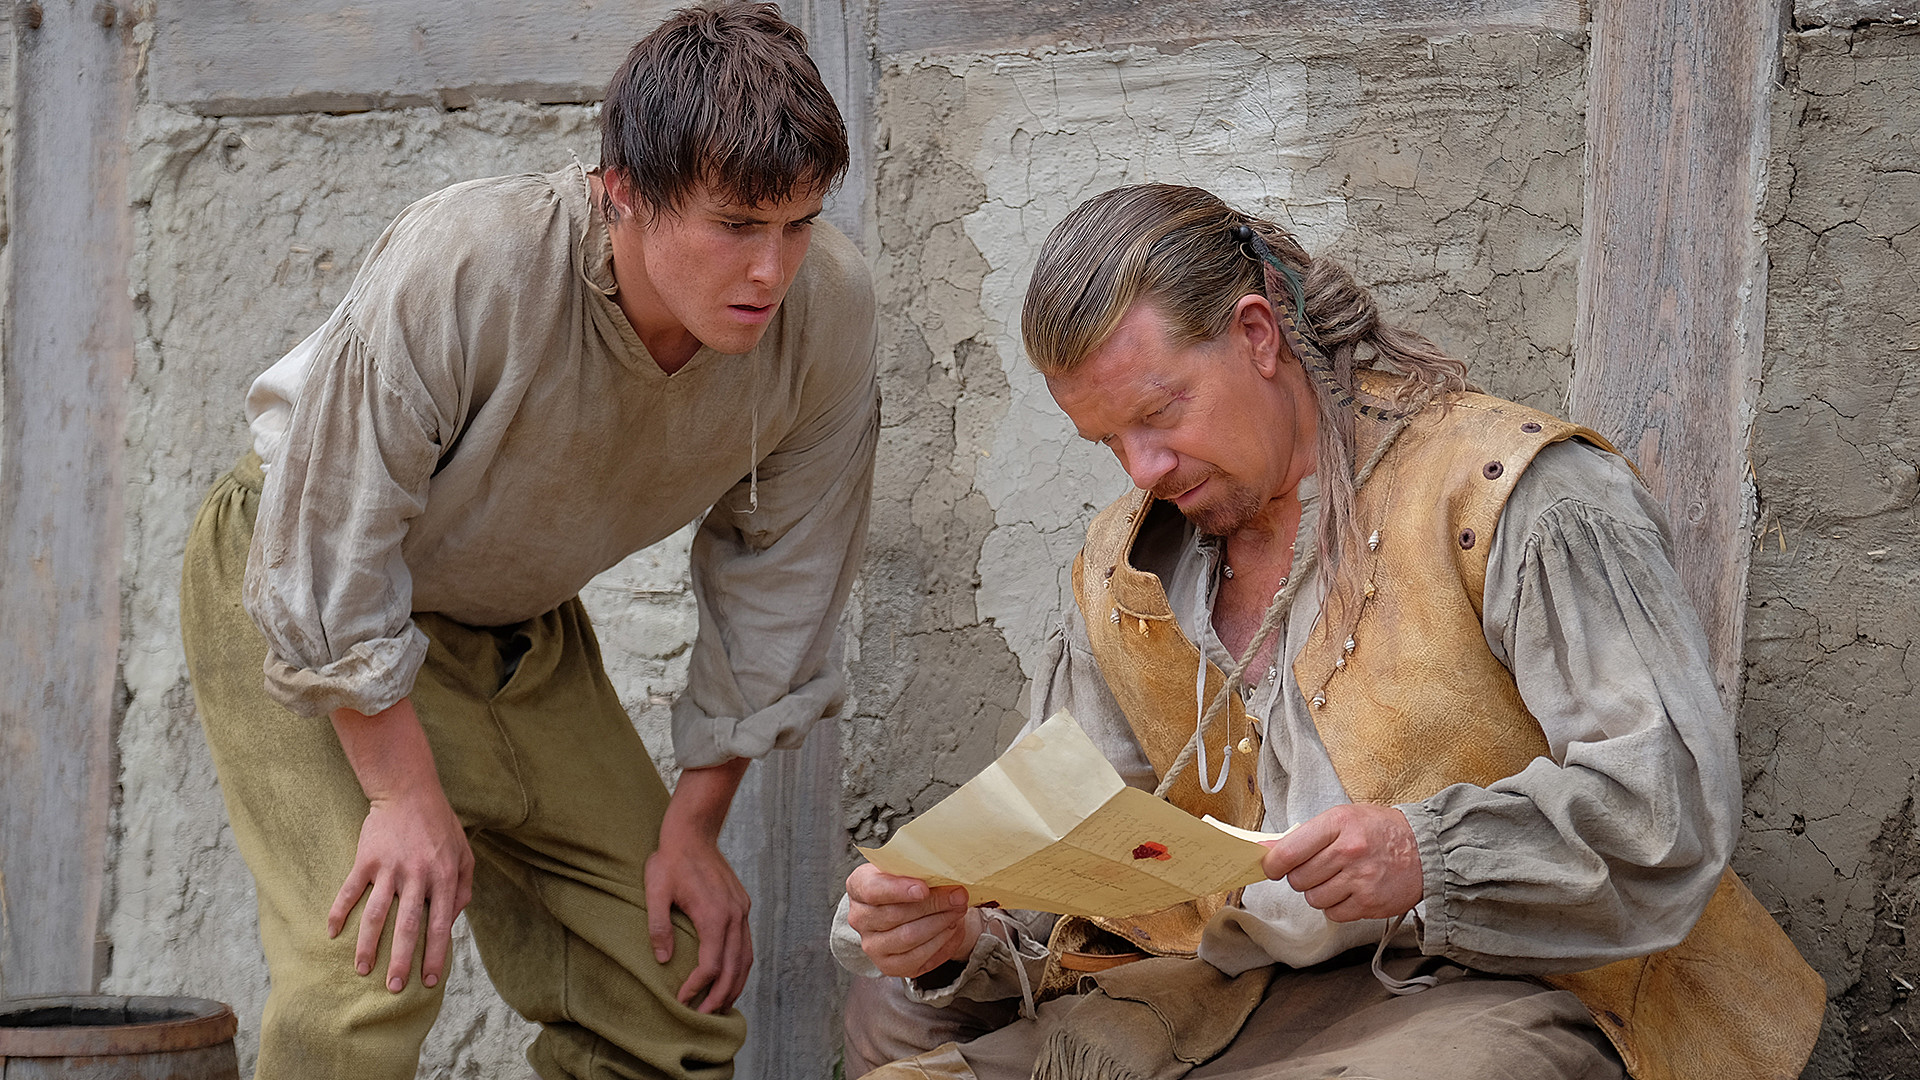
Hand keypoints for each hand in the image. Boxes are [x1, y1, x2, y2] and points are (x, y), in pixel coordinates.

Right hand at [327, 698, 473, 992]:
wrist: (409, 791)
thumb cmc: (440, 826)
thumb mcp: (464, 854)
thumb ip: (464, 887)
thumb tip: (454, 920)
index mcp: (445, 877)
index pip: (440, 925)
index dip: (434, 955)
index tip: (428, 981)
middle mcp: (418, 876)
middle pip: (408, 927)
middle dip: (401, 961)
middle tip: (394, 989)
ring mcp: (390, 868)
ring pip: (376, 915)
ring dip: (368, 946)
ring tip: (362, 971)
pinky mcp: (366, 860)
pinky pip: (349, 891)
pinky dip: (338, 913)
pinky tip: (331, 934)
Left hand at [645, 834, 751, 1012]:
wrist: (694, 831)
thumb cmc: (670, 860)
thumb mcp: (655, 891)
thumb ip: (658, 926)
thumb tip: (662, 960)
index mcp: (714, 915)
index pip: (711, 965)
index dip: (697, 987)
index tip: (682, 1000)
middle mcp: (734, 916)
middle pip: (734, 968)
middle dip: (720, 996)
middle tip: (705, 1017)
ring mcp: (741, 910)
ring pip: (746, 958)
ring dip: (736, 985)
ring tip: (721, 1005)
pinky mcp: (742, 905)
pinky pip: (747, 943)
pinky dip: (741, 965)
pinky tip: (730, 976)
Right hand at [845, 863, 979, 977]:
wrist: (901, 908)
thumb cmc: (904, 884)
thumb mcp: (904, 868)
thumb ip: (917, 870)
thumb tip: (945, 875)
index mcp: (858, 887)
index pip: (873, 890)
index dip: (898, 890)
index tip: (923, 889)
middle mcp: (859, 918)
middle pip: (897, 915)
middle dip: (933, 905)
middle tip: (958, 896)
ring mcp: (872, 945)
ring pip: (909, 937)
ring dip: (941, 923)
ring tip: (958, 910)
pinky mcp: (889, 966)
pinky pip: (918, 958)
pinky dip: (941, 943)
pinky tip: (952, 929)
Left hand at [1260, 803, 1422, 921]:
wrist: (1426, 849)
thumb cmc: (1380, 831)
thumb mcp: (1342, 818)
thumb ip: (1304, 836)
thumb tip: (1265, 851)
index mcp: (1339, 824)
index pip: (1288, 851)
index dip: (1272, 863)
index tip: (1271, 866)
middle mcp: (1349, 851)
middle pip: (1298, 879)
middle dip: (1300, 876)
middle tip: (1317, 868)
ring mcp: (1361, 880)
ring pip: (1313, 898)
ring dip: (1319, 892)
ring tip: (1338, 878)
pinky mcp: (1370, 904)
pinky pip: (1333, 914)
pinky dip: (1336, 906)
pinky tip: (1350, 891)